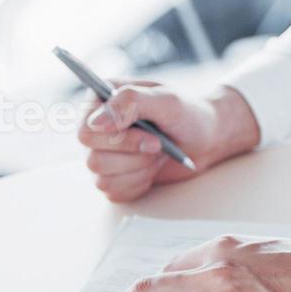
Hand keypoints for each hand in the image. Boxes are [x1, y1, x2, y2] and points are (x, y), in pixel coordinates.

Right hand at [77, 81, 260, 201]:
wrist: (205, 138)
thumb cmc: (187, 114)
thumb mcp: (165, 99)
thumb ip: (130, 102)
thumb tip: (95, 122)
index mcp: (101, 101)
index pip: (85, 129)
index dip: (114, 139)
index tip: (148, 136)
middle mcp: (96, 127)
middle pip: (92, 158)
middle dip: (133, 155)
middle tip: (159, 144)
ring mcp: (102, 154)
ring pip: (102, 178)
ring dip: (138, 169)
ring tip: (157, 154)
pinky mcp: (112, 176)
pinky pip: (114, 192)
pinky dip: (139, 183)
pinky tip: (151, 168)